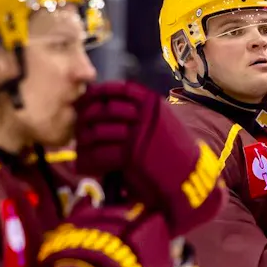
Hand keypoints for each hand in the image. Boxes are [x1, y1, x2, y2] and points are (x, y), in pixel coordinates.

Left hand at [74, 81, 226, 235]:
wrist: (190, 177)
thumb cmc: (175, 152)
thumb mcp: (163, 122)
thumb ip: (143, 113)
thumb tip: (109, 108)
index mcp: (153, 103)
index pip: (119, 89)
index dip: (99, 92)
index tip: (86, 98)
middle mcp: (145, 115)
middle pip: (104, 109)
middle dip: (86, 117)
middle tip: (76, 125)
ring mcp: (138, 135)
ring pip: (98, 132)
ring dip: (83, 141)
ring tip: (78, 149)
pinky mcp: (132, 156)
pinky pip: (101, 154)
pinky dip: (89, 161)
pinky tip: (84, 165)